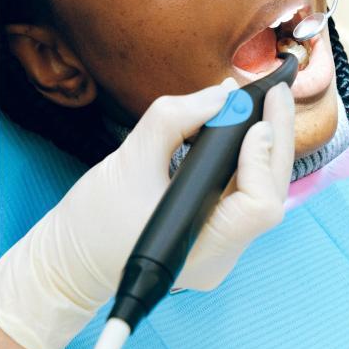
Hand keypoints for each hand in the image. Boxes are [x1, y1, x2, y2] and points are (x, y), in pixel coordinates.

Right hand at [0, 79, 294, 348]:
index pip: (258, 204)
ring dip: (267, 142)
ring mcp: (221, 244)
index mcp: (203, 250)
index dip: (260, 158)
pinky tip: (247, 123)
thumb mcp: (129, 159)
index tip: (251, 120)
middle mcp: (222, 253)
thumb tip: (222, 93)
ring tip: (266, 100)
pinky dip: (248, 154)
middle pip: (270, 191)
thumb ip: (175, 118)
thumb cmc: (93, 221)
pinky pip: (245, 188)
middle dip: (276, 136)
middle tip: (275, 90)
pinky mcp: (214, 229)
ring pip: (263, 188)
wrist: (72, 258)